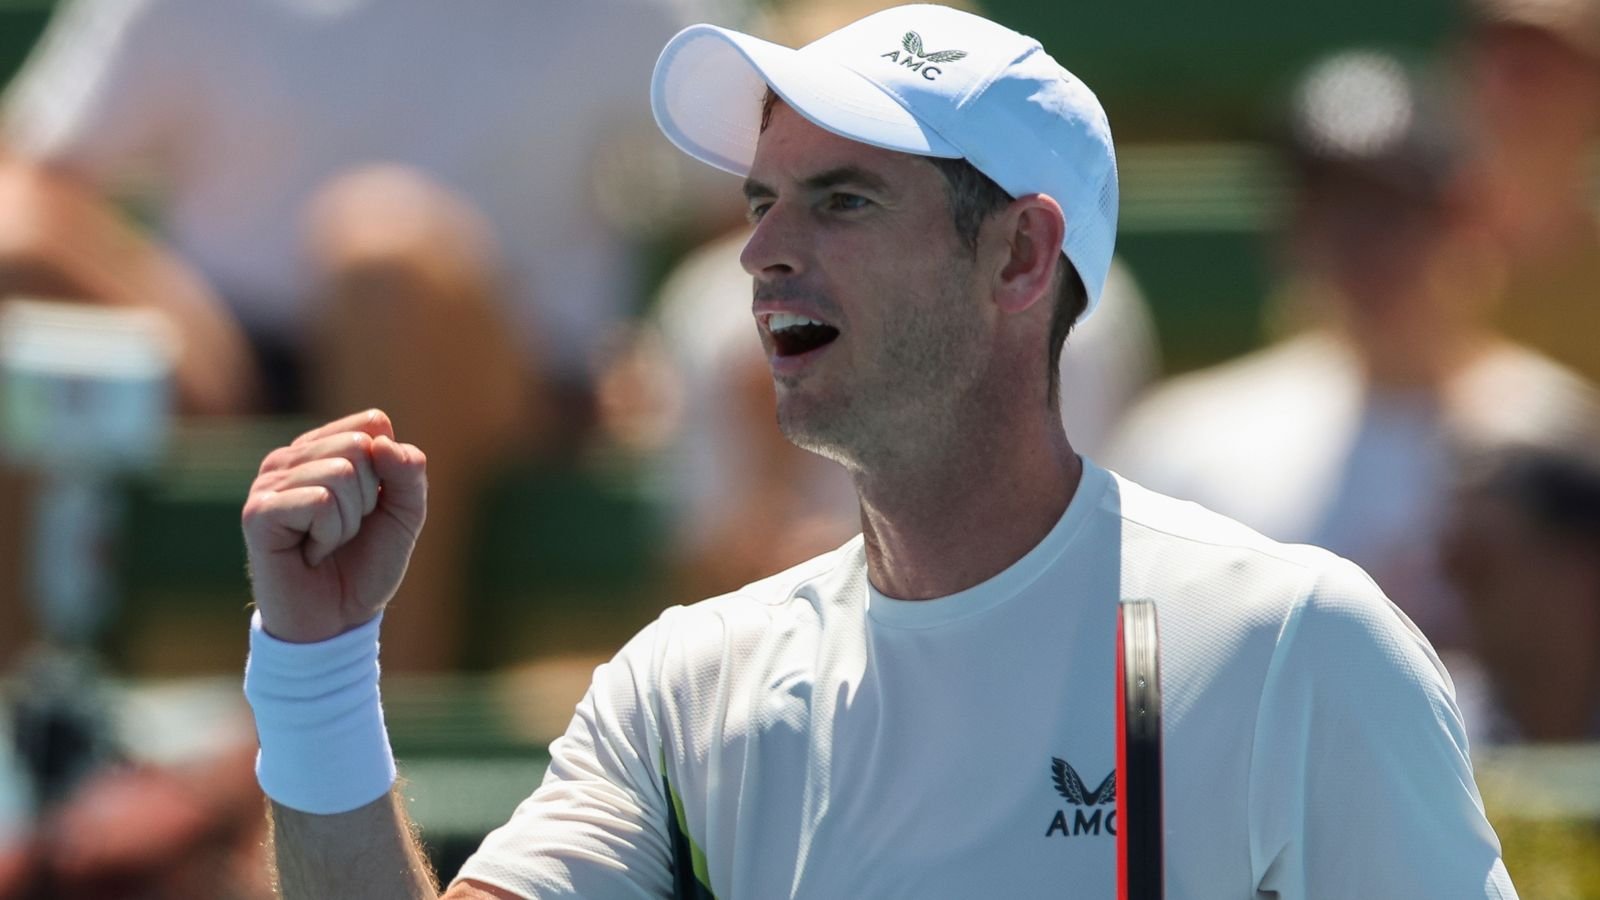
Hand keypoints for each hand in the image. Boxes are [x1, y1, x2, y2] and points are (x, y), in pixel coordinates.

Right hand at [241, 410, 426, 642]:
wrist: (336, 621)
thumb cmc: (365, 564)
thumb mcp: (405, 514)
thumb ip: (409, 472)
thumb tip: (383, 443)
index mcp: (322, 447)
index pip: (372, 423)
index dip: (388, 470)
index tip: (371, 506)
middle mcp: (290, 457)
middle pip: (359, 445)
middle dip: (369, 498)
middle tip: (346, 530)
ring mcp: (268, 482)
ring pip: (341, 472)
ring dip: (348, 521)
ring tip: (325, 542)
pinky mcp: (258, 512)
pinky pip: (319, 501)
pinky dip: (329, 534)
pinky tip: (309, 552)